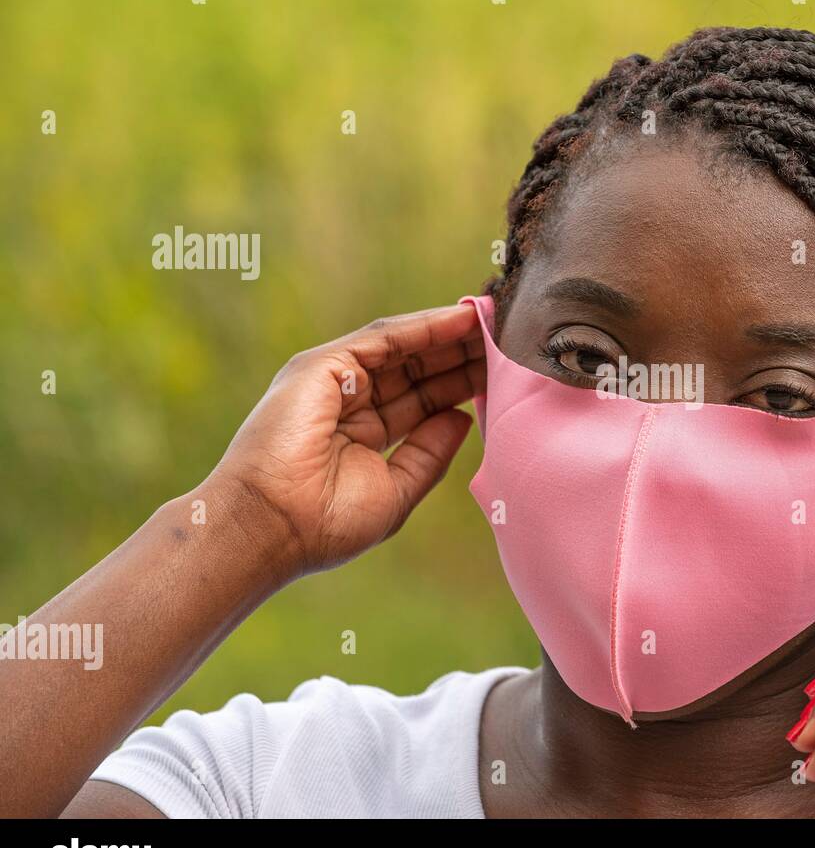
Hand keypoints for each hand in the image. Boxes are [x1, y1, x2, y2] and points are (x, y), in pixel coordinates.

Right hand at [207, 305, 484, 578]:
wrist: (271, 528)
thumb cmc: (325, 524)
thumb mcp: (395, 490)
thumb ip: (429, 454)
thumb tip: (462, 418)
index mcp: (361, 436)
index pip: (420, 401)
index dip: (461, 386)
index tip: (503, 375)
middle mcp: (347, 403)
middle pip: (416, 370)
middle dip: (461, 355)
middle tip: (509, 341)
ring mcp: (333, 381)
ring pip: (403, 348)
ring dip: (450, 334)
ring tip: (495, 323)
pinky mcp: (323, 365)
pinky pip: (384, 338)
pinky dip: (425, 326)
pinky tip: (462, 319)